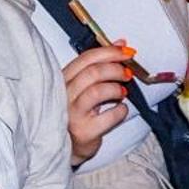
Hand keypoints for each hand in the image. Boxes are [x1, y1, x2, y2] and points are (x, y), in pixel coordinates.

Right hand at [62, 46, 132, 164]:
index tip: (127, 52)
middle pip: (93, 72)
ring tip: (122, 92)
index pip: (86, 58)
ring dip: (116, 88)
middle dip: (116, 69)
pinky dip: (120, 110)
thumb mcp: (82, 85)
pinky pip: (109, 116)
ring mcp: (72, 114)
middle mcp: (63, 95)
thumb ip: (99, 64)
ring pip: (98, 91)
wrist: (67, 145)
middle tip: (127, 73)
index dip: (110, 52)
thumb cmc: (75, 112)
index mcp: (62, 80)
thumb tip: (121, 43)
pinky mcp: (84, 131)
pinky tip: (120, 110)